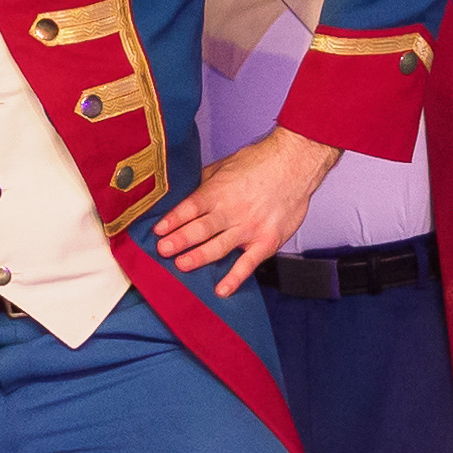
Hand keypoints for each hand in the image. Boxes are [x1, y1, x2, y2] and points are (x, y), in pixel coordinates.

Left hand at [147, 127, 337, 296]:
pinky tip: (222, 289)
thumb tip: (183, 199)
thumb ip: (204, 185)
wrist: (295, 164)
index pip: (189, 208)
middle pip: (201, 229)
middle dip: (179, 241)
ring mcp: (250, 227)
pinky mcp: (267, 240)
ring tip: (181, 265)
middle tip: (162, 250)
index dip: (172, 220)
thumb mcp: (223, 166)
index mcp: (218, 191)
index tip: (157, 231)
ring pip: (219, 247)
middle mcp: (232, 210)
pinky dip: (235, 278)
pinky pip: (249, 263)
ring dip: (198, 257)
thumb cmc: (259, 163)